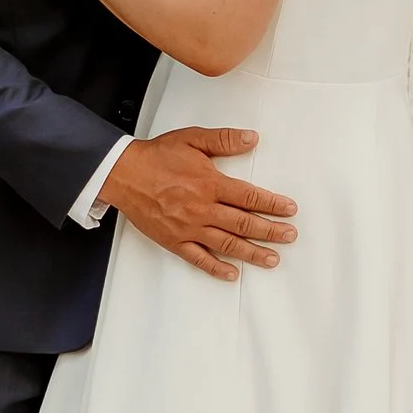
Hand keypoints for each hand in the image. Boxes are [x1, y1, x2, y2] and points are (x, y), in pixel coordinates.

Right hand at [105, 129, 297, 281]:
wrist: (122, 174)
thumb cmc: (156, 157)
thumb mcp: (192, 139)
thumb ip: (223, 140)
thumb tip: (251, 138)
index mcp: (209, 184)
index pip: (249, 197)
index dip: (272, 204)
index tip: (289, 210)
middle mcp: (202, 209)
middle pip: (244, 224)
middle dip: (271, 231)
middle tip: (290, 236)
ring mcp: (189, 228)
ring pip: (227, 244)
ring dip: (252, 253)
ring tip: (272, 258)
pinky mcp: (174, 241)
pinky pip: (198, 258)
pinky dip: (216, 268)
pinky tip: (232, 274)